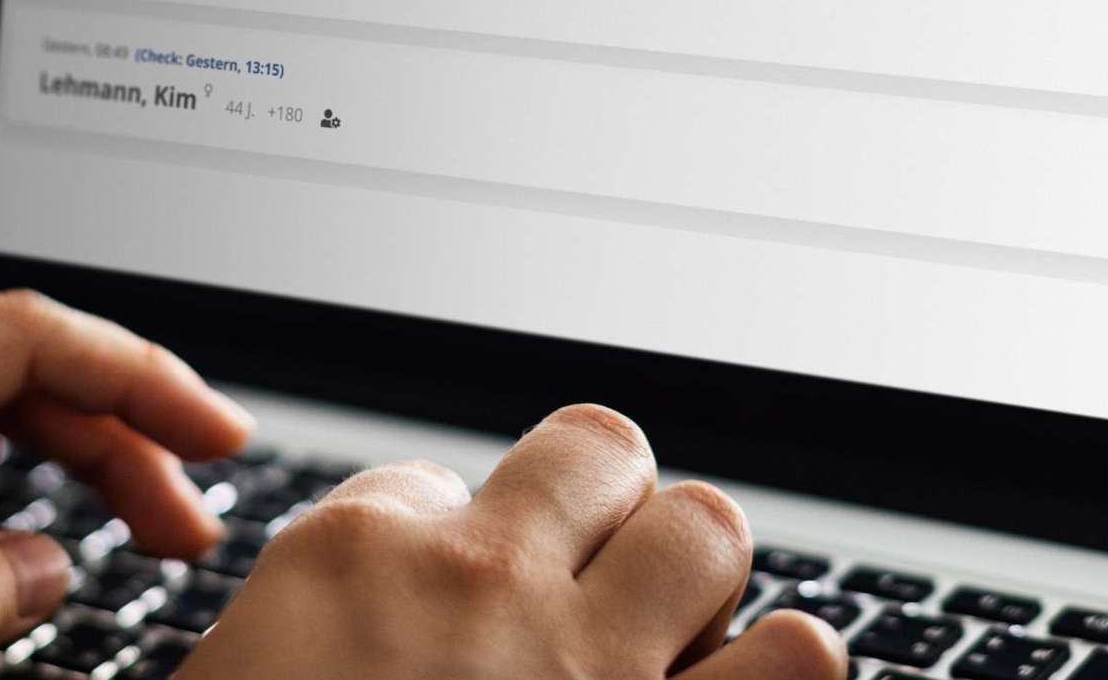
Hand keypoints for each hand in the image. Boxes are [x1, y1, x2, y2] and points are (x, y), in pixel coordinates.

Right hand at [182, 402, 847, 679]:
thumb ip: (313, 637)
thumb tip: (373, 626)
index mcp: (347, 562)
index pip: (426, 484)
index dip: (441, 550)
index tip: (432, 618)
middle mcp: (479, 583)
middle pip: (595, 450)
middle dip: (600, 511)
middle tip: (577, 594)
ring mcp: (587, 665)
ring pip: (706, 526)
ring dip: (695, 585)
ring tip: (665, 643)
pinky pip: (794, 657)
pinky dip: (780, 669)